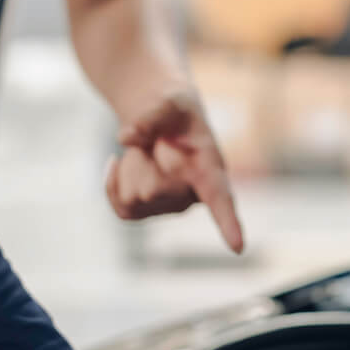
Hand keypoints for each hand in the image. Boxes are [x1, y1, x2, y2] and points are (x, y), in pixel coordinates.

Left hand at [106, 91, 244, 252]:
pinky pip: (120, 207)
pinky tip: (117, 162)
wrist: (160, 122)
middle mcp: (194, 197)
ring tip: (148, 151)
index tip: (237, 247)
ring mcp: (169, 208)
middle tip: (158, 141)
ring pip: (133, 195)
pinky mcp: (144, 213)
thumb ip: (152, 115)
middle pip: (153, 189)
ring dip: (131, 166)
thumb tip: (126, 137)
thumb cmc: (173, 110)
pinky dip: (111, 183)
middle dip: (145, 160)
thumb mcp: (168, 101)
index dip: (228, 223)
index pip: (221, 199)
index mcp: (211, 169)